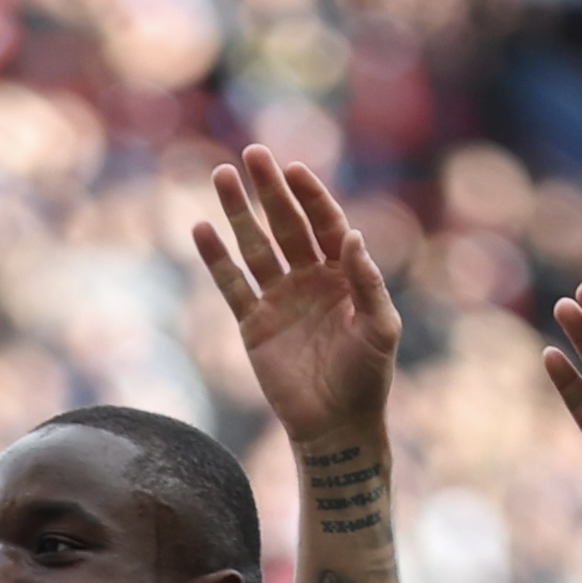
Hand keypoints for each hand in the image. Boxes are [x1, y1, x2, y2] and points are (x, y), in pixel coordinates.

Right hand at [193, 147, 401, 441]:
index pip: (324, 224)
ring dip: (238, 212)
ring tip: (222, 176)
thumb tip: (352, 235)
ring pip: (255, 246)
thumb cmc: (367, 379)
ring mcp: (279, 299)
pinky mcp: (254, 324)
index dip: (310, 196)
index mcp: (343, 274)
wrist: (336, 427)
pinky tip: (201, 229)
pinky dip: (216, 259)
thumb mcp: (380, 329)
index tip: (293, 170)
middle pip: (286, 225)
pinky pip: (232, 285)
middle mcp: (309, 279)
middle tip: (253, 155)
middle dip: (270, 190)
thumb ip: (368, 282)